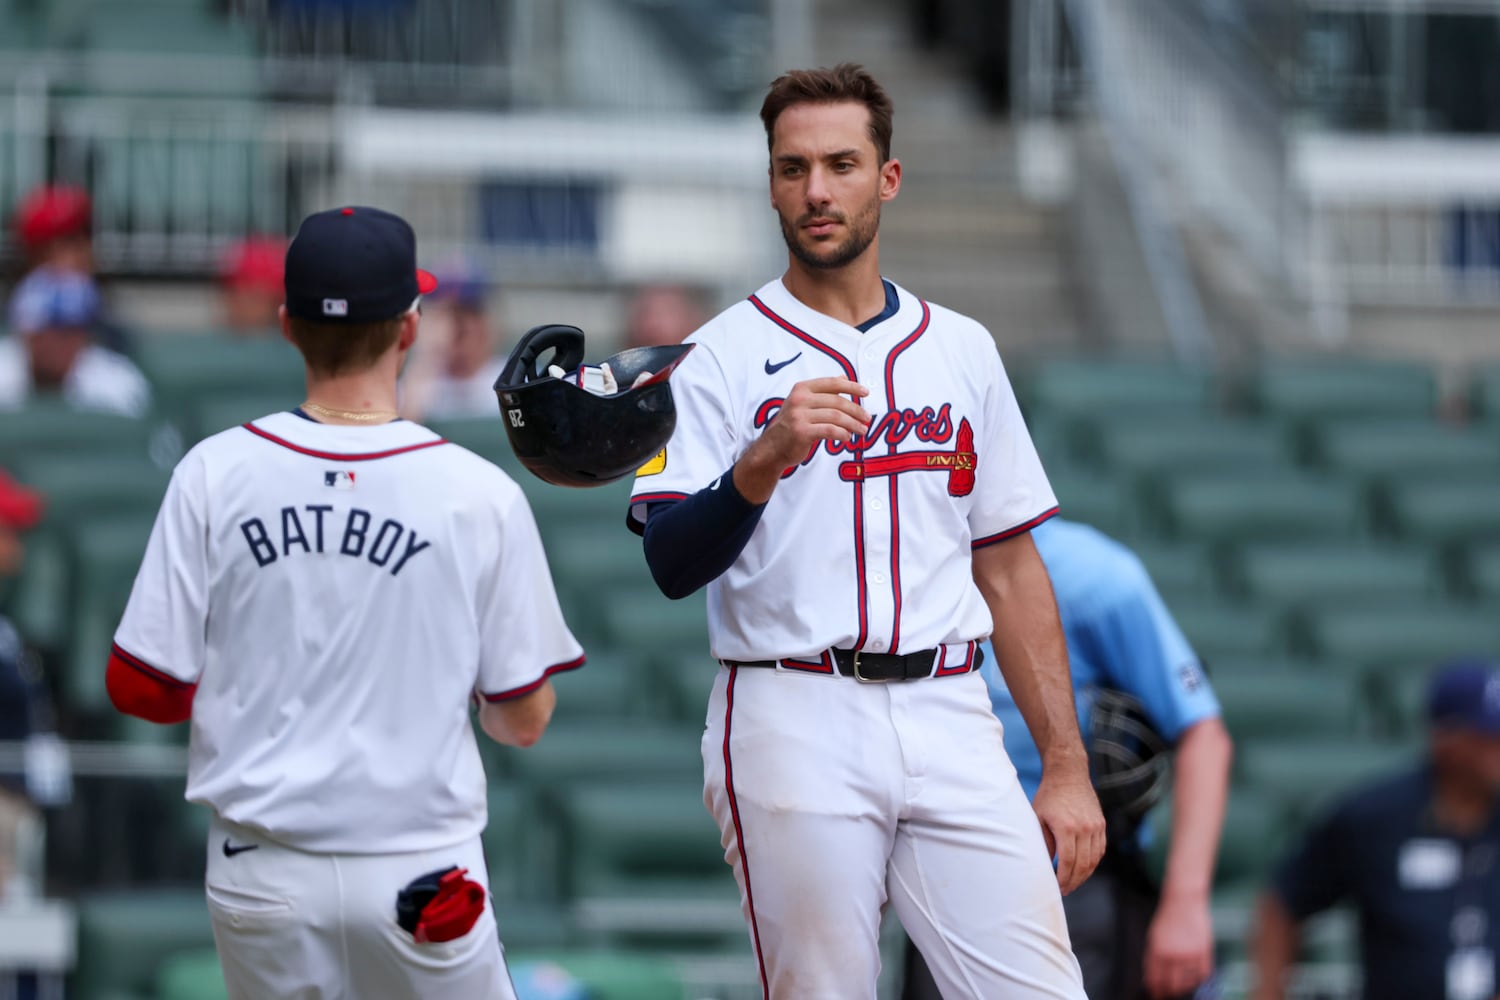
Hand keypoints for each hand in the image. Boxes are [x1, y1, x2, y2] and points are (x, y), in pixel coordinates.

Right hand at [753, 376, 870, 468]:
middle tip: (867, 418)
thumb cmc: (790, 426)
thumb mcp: (803, 404)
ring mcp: (799, 415)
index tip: (866, 392)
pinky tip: (847, 437)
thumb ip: (823, 392)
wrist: (771, 449)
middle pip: (837, 401)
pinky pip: (830, 430)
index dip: (852, 387)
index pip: (832, 383)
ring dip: (853, 424)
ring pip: (836, 416)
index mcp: (801, 389)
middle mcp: (799, 399)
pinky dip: (842, 434)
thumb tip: (843, 377)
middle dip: (856, 410)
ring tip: (862, 430)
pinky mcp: (802, 432)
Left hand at [1031, 759, 1104, 894]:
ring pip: (1094, 860)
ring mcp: (1096, 827)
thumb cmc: (1048, 796)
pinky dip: (1093, 863)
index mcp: (1067, 827)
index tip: (1056, 887)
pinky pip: (1100, 850)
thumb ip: (1043, 841)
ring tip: (1072, 883)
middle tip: (1064, 890)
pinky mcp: (1101, 825)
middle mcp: (1085, 828)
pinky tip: (1083, 869)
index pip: (1067, 862)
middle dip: (1073, 881)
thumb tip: (1045, 864)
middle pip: (1082, 865)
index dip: (1062, 878)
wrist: (1069, 774)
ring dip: (1084, 875)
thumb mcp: (1038, 817)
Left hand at [1144, 890, 1214, 997]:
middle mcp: (1173, 954)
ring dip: (1184, 987)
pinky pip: (1204, 973)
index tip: (1156, 995)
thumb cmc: (1167, 918)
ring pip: (1189, 982)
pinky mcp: (1204, 950)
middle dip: (1169, 992)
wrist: (1183, 900)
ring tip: (1182, 986)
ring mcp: (1190, 953)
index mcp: (1157, 950)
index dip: (1155, 990)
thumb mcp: (1153, 936)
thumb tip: (1150, 977)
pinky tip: (1196, 979)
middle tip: (1169, 994)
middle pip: (1172, 984)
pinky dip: (1200, 979)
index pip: (1155, 979)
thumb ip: (1152, 957)